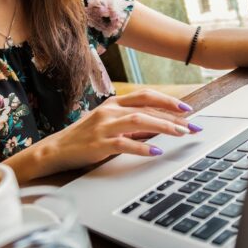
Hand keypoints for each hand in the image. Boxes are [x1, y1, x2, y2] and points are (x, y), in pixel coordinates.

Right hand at [22, 89, 202, 178]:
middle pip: (147, 107)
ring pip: (139, 121)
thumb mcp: (108, 125)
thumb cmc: (84, 138)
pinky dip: (142, 146)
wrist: (55, 150)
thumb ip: (131, 124)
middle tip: (192, 126)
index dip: (168, 101)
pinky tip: (156, 151)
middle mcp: (110, 111)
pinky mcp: (99, 144)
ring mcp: (104, 126)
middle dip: (173, 116)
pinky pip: (125, 143)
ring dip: (163, 127)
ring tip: (181, 134)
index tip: (187, 109)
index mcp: (113, 103)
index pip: (145, 96)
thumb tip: (158, 127)